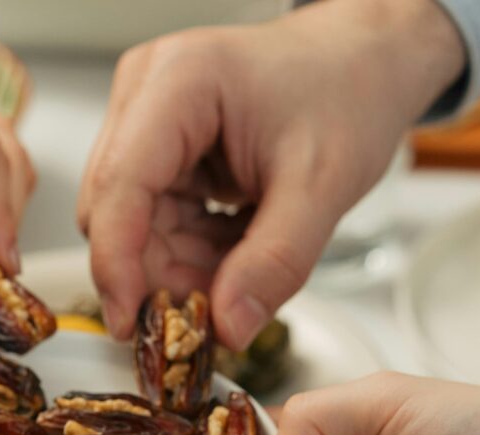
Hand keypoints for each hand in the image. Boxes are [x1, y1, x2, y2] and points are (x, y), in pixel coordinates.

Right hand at [78, 0, 463, 347]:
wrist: (363, 63)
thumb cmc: (349, 90)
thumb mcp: (324, 183)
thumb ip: (276, 261)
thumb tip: (227, 326)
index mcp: (179, 82)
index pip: (120, 184)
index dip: (116, 261)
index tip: (132, 322)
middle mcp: (147, 96)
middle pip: (117, 211)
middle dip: (158, 273)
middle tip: (213, 316)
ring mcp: (147, 122)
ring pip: (133, 224)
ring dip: (179, 266)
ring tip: (241, 273)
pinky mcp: (159, 150)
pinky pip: (154, 220)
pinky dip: (190, 251)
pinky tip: (234, 250)